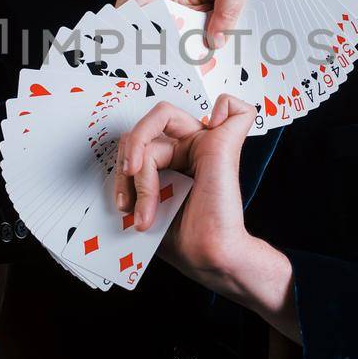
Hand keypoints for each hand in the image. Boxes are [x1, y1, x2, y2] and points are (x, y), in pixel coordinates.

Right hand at [112, 93, 258, 282]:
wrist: (212, 257)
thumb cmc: (222, 214)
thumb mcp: (229, 158)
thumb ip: (235, 121)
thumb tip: (223, 102)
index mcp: (194, 140)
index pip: (160, 117)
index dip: (143, 134)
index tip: (138, 166)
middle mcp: (174, 155)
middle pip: (136, 143)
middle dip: (134, 174)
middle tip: (137, 201)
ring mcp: (158, 177)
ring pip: (125, 167)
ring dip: (128, 193)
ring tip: (140, 218)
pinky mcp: (145, 198)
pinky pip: (122, 188)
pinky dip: (123, 202)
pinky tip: (134, 219)